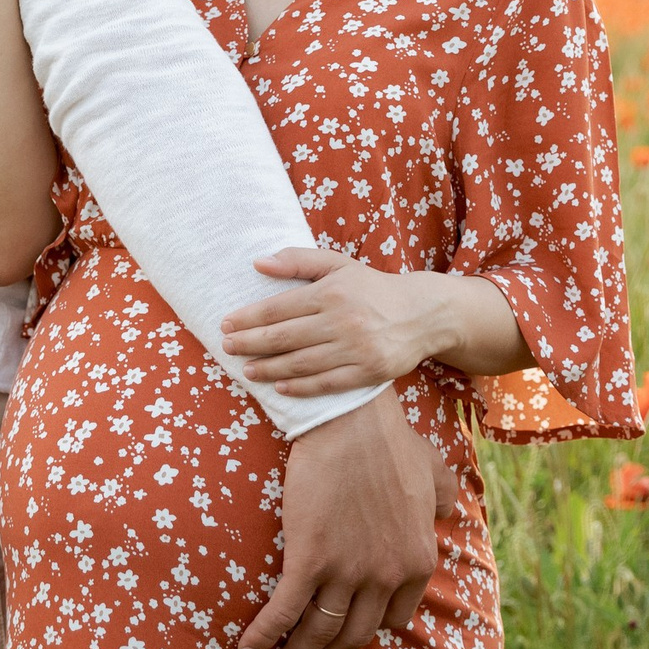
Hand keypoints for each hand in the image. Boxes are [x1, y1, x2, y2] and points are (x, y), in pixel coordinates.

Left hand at [220, 247, 452, 395]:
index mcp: (330, 292)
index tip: (226, 324)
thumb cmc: (371, 288)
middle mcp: (341, 320)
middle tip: (227, 348)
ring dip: (269, 368)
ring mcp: (356, 348)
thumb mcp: (338, 264)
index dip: (248, 318)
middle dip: (250, 344)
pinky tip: (280, 387)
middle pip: (284, 337)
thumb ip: (298, 260)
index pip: (278, 308)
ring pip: (301, 363)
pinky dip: (301, 387)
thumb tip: (258, 263)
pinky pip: (327, 384)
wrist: (422, 313)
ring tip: (247, 371)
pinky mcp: (369, 372)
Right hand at [238, 392, 444, 648]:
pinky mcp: (309, 559)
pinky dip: (263, 635)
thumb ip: (444, 498)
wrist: (350, 421)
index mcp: (416, 561)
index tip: (348, 629)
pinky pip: (284, 612)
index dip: (367, 627)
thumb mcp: (433, 472)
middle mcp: (385, 576)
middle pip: (355, 634)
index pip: (392, 618)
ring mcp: (347, 571)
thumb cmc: (389, 440)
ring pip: (320, 631)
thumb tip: (446, 511)